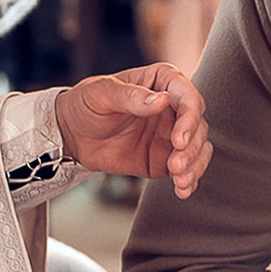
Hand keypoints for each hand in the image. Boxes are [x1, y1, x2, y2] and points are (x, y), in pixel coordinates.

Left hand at [54, 65, 211, 195]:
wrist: (72, 134)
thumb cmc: (86, 104)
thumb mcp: (101, 94)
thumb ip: (131, 96)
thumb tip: (161, 100)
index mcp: (161, 82)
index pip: (188, 97)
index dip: (190, 118)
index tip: (180, 139)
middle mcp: (172, 107)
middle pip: (198, 125)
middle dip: (192, 147)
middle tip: (176, 164)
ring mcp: (171, 133)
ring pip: (198, 148)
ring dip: (194, 165)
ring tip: (180, 179)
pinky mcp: (165, 157)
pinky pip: (187, 168)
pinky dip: (189, 180)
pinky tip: (183, 189)